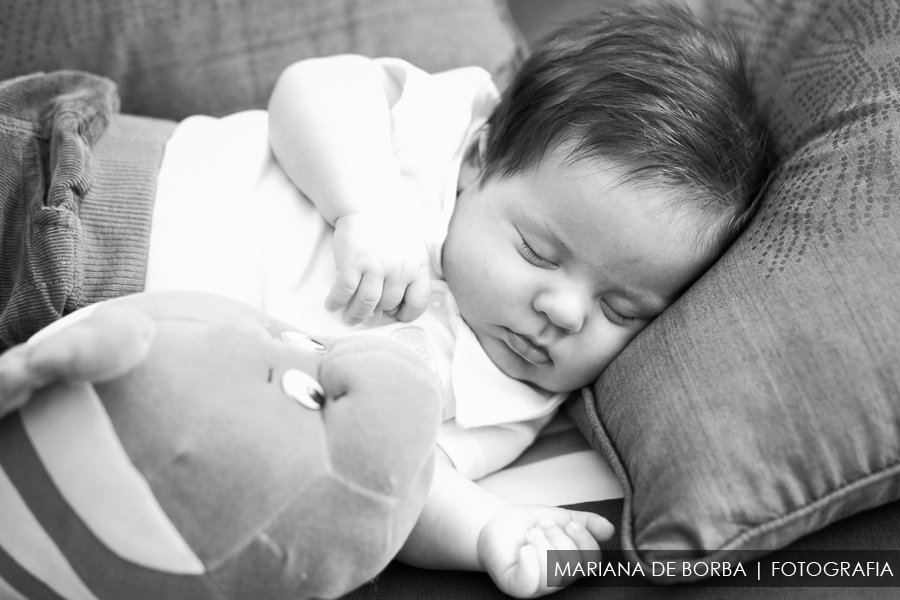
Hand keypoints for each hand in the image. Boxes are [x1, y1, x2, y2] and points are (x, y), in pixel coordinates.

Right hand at [328, 212, 430, 324]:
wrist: (368, 206)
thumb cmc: (390, 232)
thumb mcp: (413, 251)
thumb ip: (409, 277)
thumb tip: (392, 309)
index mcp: (417, 267)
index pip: (418, 302)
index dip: (407, 314)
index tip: (396, 316)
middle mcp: (398, 269)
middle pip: (388, 304)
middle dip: (376, 314)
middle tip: (367, 316)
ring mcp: (375, 266)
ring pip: (366, 303)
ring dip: (355, 315)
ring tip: (349, 318)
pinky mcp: (353, 262)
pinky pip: (344, 291)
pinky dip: (336, 302)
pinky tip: (332, 305)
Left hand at [477, 505, 613, 597]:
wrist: (497, 523)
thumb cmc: (531, 524)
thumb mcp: (562, 518)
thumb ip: (586, 523)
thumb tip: (610, 530)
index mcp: (572, 564)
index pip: (592, 562)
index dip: (585, 541)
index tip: (570, 524)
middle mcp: (558, 580)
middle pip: (573, 566)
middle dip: (558, 539)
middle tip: (543, 524)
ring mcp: (538, 586)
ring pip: (552, 573)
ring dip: (542, 545)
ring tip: (530, 533)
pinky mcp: (517, 587)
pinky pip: (529, 583)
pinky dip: (529, 562)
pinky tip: (524, 548)